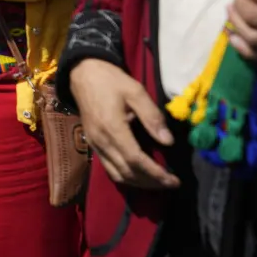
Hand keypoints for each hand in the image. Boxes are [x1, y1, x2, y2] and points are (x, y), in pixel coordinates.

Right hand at [70, 58, 179, 190]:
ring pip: (117, 174)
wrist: (83, 73)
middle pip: (128, 173)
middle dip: (151, 182)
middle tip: (171, 183)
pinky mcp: (92, 144)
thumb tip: (168, 141)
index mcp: (112, 128)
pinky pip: (109, 168)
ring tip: (158, 182)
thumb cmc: (110, 80)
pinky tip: (139, 173)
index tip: (174, 180)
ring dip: (139, 183)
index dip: (156, 174)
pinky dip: (126, 176)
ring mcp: (94, 145)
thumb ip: (152, 117)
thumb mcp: (135, 91)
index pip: (136, 160)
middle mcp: (101, 141)